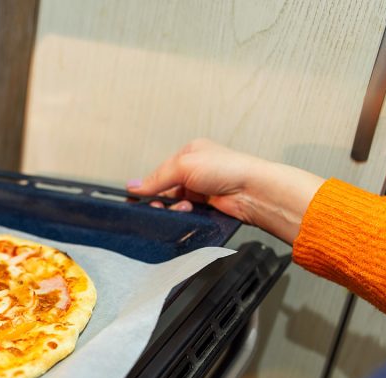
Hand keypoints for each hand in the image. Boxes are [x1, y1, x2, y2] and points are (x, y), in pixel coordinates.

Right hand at [126, 139, 324, 243]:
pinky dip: (183, 215)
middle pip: (164, 190)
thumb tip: (133, 186)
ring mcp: (200, 190)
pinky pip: (184, 214)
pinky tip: (188, 212)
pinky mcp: (206, 208)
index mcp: (189, 154)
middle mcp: (194, 171)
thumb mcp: (184, 165)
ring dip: (173, 209)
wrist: (253, 191)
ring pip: (173, 204)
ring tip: (183, 207)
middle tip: (159, 206)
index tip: (137, 198)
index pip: (160, 171)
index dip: (148, 185)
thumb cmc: (228, 168)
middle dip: (160, 200)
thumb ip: (156, 178)